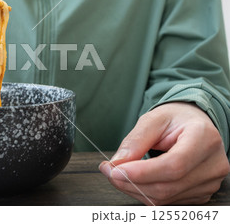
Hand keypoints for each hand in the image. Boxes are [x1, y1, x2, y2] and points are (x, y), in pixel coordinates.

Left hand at [99, 102, 229, 204]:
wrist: (195, 125)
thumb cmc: (176, 119)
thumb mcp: (154, 119)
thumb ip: (135, 140)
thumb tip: (117, 163)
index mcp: (204, 139)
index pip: (174, 165)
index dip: (143, 172)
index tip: (116, 170)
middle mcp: (212, 164)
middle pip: (168, 186)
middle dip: (131, 182)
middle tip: (108, 170)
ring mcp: (209, 183)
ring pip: (165, 197)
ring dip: (134, 189)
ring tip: (117, 172)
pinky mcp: (201, 194)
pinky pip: (167, 201)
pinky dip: (145, 193)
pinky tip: (134, 179)